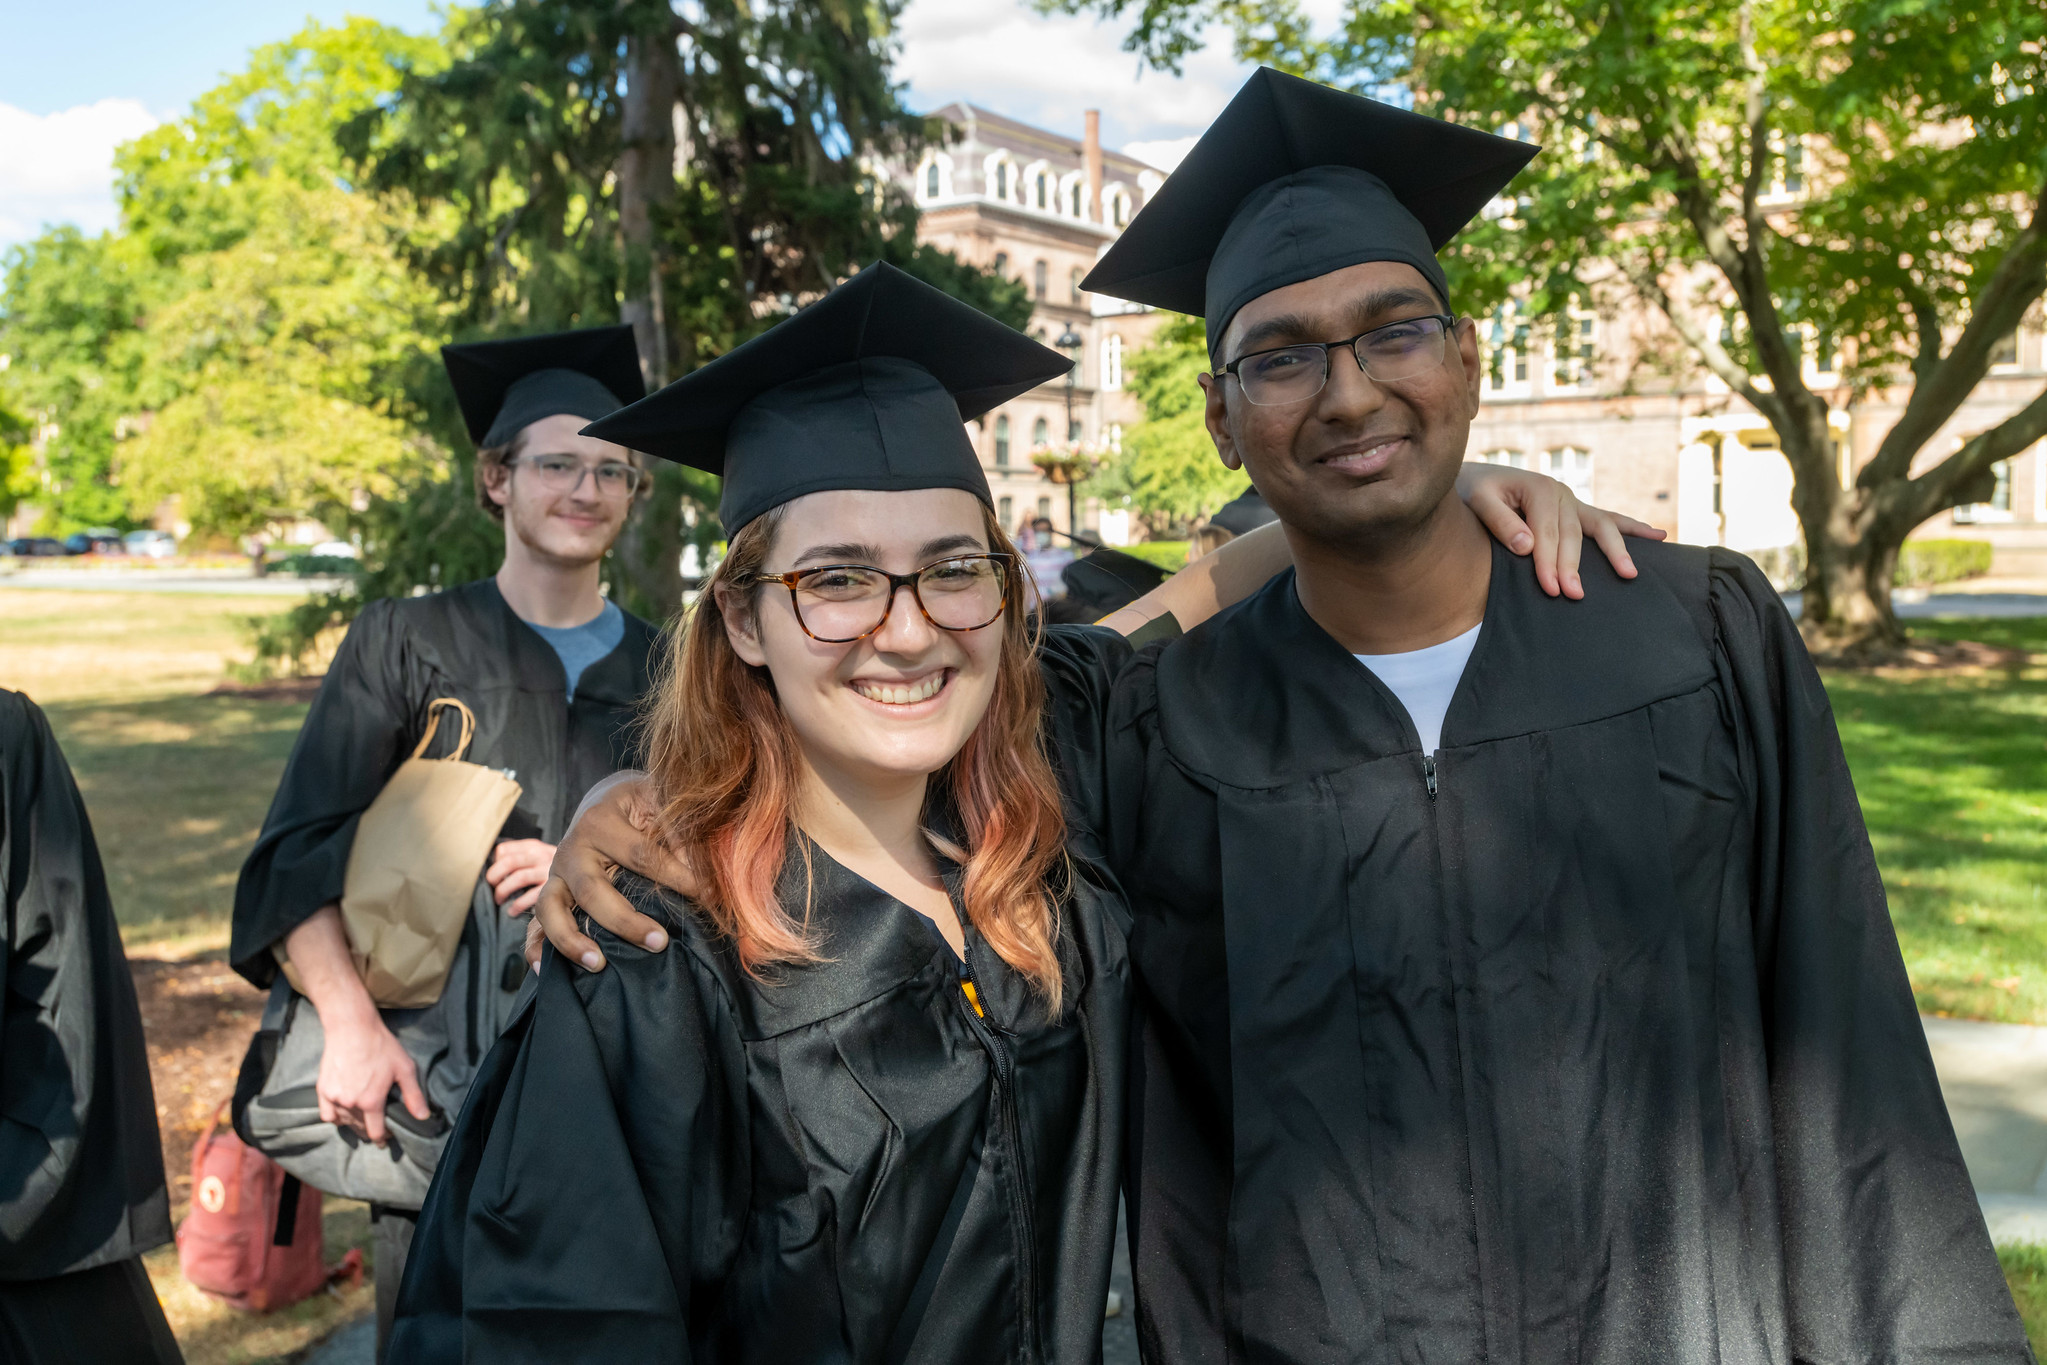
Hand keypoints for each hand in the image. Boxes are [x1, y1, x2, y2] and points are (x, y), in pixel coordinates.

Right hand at [315, 1005, 430, 1146]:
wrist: (352, 1028)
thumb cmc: (381, 1046)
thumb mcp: (405, 1068)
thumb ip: (413, 1095)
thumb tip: (422, 1116)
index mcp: (371, 1101)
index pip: (376, 1132)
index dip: (382, 1139)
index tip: (385, 1140)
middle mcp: (350, 1103)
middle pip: (360, 1128)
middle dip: (369, 1131)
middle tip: (376, 1128)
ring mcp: (334, 1098)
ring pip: (344, 1122)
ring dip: (354, 1124)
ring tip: (362, 1120)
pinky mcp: (323, 1090)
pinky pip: (327, 1115)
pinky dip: (335, 1118)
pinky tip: (343, 1113)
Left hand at [486, 838, 556, 915]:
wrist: (584, 872)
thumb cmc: (557, 869)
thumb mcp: (540, 856)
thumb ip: (521, 858)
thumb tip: (495, 871)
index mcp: (533, 847)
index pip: (504, 850)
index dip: (493, 863)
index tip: (492, 874)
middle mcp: (541, 855)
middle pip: (509, 862)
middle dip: (494, 877)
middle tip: (492, 887)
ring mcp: (548, 870)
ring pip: (519, 877)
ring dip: (503, 891)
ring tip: (500, 900)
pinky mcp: (553, 886)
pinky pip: (530, 896)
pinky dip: (517, 905)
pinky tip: (513, 911)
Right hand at [526, 771, 698, 973]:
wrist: (606, 800)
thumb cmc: (642, 805)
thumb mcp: (661, 802)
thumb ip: (681, 831)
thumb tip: (704, 870)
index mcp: (600, 821)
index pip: (640, 855)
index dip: (676, 877)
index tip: (708, 896)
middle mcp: (572, 849)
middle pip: (591, 890)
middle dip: (624, 920)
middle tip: (659, 943)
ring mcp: (557, 874)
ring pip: (550, 908)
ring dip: (570, 939)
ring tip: (598, 964)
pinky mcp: (552, 893)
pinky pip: (534, 924)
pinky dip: (535, 948)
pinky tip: (543, 971)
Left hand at [1458, 463, 1666, 598]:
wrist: (1475, 479)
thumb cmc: (1474, 492)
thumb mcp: (1478, 500)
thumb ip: (1500, 522)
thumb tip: (1528, 546)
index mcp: (1538, 488)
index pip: (1547, 533)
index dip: (1548, 562)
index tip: (1551, 589)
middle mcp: (1561, 492)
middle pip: (1573, 535)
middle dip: (1573, 566)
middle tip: (1574, 595)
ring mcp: (1573, 501)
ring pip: (1599, 527)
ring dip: (1615, 551)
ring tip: (1629, 574)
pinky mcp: (1577, 510)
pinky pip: (1609, 519)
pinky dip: (1633, 528)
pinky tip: (1659, 536)